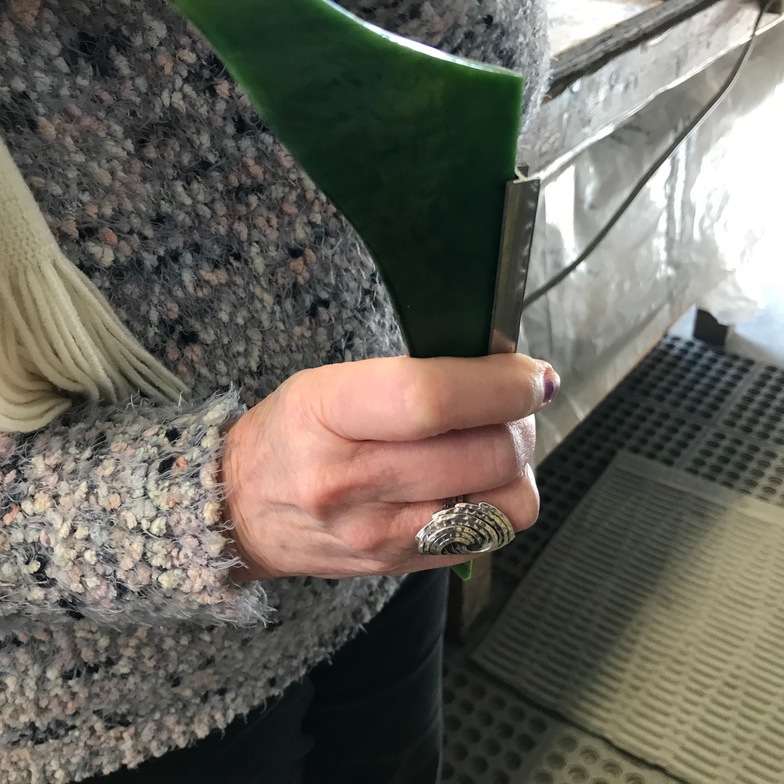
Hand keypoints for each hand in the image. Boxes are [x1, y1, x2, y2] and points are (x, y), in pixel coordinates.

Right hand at [222, 354, 558, 580]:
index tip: (533, 376)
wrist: (239, 512)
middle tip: (510, 408)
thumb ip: (411, 378)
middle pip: (484, 454)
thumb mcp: (326, 383)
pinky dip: (497, 503)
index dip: (501, 386)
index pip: (431, 399)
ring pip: (506, 505)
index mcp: (327, 414)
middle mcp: (352, 483)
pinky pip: (492, 537)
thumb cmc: (289, 434)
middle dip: (521, 422)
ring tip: (489, 448)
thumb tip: (503, 374)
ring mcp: (380, 535)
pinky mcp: (402, 566)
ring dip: (517, 470)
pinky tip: (469, 484)